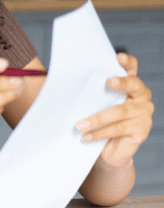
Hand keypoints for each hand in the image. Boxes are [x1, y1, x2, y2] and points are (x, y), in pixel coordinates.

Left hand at [76, 52, 153, 168]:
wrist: (109, 150)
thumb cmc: (100, 122)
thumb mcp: (95, 104)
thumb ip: (90, 93)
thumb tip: (63, 85)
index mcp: (130, 85)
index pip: (132, 69)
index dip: (128, 62)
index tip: (119, 57)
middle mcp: (141, 97)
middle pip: (134, 85)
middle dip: (121, 82)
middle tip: (108, 81)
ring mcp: (144, 113)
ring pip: (120, 111)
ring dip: (97, 118)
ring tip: (79, 125)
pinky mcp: (142, 130)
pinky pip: (119, 129)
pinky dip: (100, 133)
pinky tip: (87, 136)